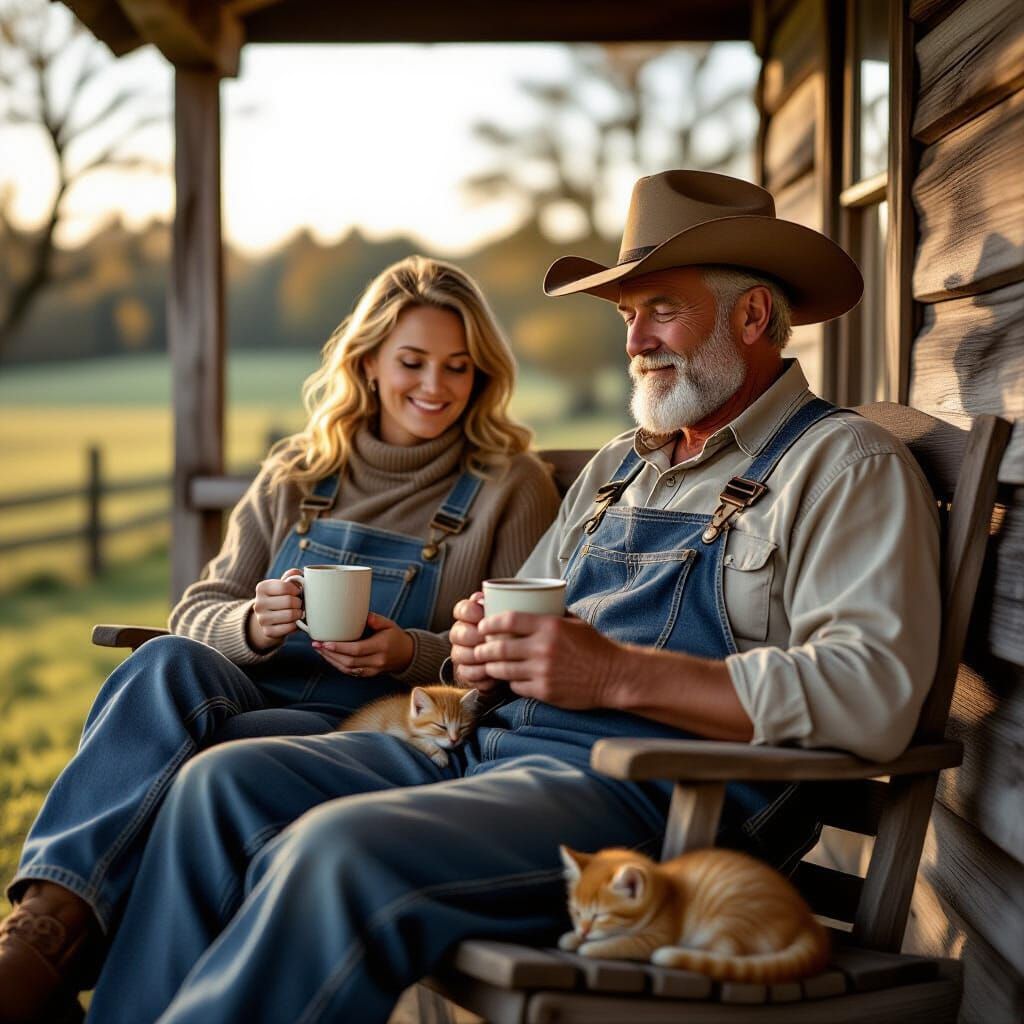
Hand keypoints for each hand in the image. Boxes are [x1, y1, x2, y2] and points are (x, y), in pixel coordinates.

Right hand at [247, 567, 303, 650]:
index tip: (298, 591)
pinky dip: (296, 625)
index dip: (297, 589)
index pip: (285, 586)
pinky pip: (289, 628)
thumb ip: (291, 577)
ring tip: (299, 612)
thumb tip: (298, 573)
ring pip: (290, 615)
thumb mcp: (284, 584)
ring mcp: (261, 619)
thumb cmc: (282, 597)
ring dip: (299, 613)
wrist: (270, 619)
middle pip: (289, 601)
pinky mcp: (268, 632)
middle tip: (300, 603)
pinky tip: (295, 622)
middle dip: (299, 602)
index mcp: (262, 588)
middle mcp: (258, 603)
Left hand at [312, 612, 413, 677]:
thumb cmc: (395, 637)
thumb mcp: (389, 624)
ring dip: (331, 660)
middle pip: (349, 661)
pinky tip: (329, 657)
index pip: (357, 650)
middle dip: (330, 654)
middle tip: (317, 644)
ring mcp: (372, 670)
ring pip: (347, 669)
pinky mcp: (368, 674)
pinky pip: (350, 672)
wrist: (406, 655)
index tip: (326, 642)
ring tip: (319, 650)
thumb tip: (362, 614)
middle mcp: (377, 661)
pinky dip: (338, 665)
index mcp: (381, 647)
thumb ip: (376, 619)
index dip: (339, 648)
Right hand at [448, 591, 504, 694]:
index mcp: (469, 615)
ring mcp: (461, 653)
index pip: (460, 609)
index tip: (480, 614)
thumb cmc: (512, 631)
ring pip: (458, 654)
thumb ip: (498, 604)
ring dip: (475, 657)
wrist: (514, 657)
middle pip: (456, 633)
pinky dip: (480, 675)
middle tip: (487, 639)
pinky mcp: (465, 672)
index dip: (468, 612)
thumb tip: (487, 597)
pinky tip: (493, 675)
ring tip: (493, 658)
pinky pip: (466, 674)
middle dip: (472, 636)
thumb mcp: (509, 616)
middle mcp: (461, 633)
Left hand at [473, 611, 622, 709]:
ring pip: (503, 669)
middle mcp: (544, 648)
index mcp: (550, 626)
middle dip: (483, 648)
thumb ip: (552, 614)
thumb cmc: (595, 647)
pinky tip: (510, 679)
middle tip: (478, 648)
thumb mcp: (574, 622)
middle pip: (499, 647)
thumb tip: (532, 602)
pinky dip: (511, 682)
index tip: (483, 625)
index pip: (509, 620)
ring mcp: (543, 672)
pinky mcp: (545, 691)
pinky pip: (517, 687)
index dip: (490, 622)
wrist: (614, 676)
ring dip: (492, 667)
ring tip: (488, 664)